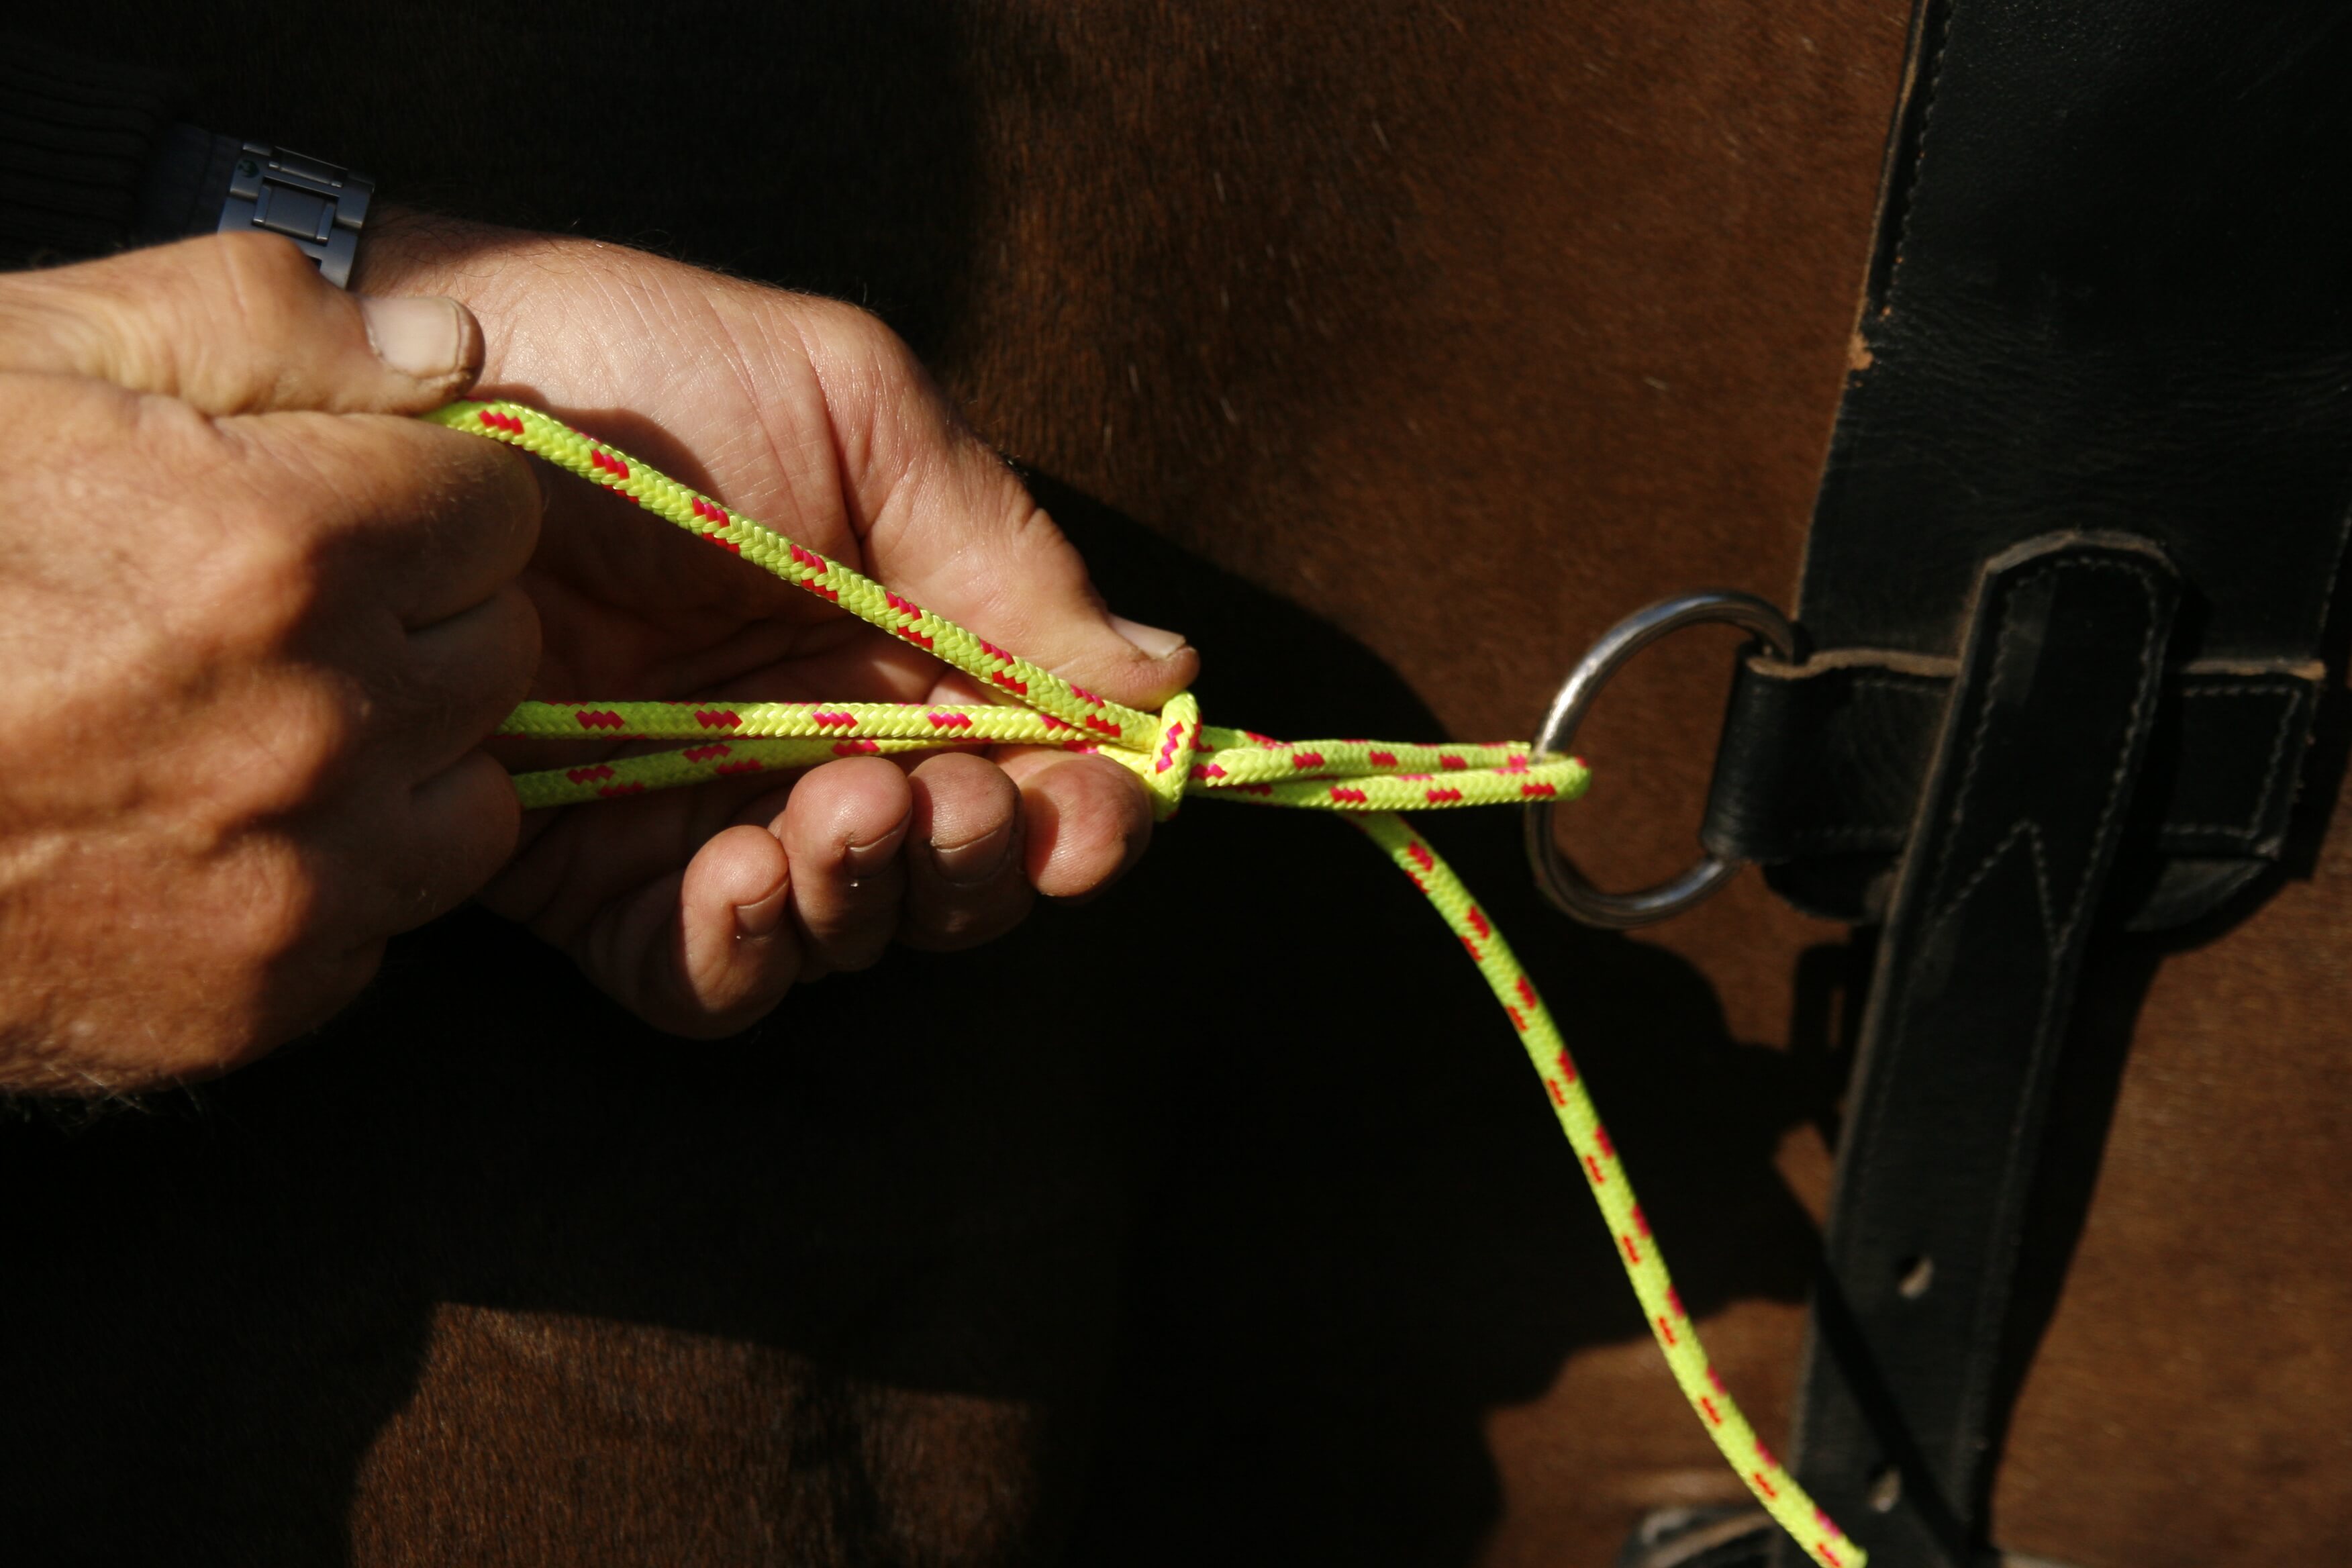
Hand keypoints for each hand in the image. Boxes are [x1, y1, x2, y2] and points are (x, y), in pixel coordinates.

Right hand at [0, 234, 540, 1090]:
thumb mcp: (24, 350)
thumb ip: (260, 320)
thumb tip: (444, 347)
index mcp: (283, 545)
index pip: (499, 509)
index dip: (419, 494)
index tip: (340, 504)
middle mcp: (315, 723)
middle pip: (497, 652)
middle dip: (415, 619)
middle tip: (270, 615)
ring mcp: (291, 881)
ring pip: (470, 804)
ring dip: (396, 762)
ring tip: (243, 728)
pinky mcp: (252, 1003)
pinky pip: (381, 928)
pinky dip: (320, 882)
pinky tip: (194, 835)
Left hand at [354, 215, 1197, 1036]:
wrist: (420, 388)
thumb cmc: (647, 371)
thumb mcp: (858, 417)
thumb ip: (1008, 561)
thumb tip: (1170, 681)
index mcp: (915, 647)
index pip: (1045, 774)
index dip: (1089, 817)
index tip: (1094, 814)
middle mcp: (830, 747)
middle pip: (962, 881)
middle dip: (979, 862)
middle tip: (940, 797)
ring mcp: (714, 816)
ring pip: (847, 940)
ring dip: (869, 898)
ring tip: (832, 809)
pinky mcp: (595, 875)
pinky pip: (698, 979)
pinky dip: (742, 955)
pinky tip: (735, 871)